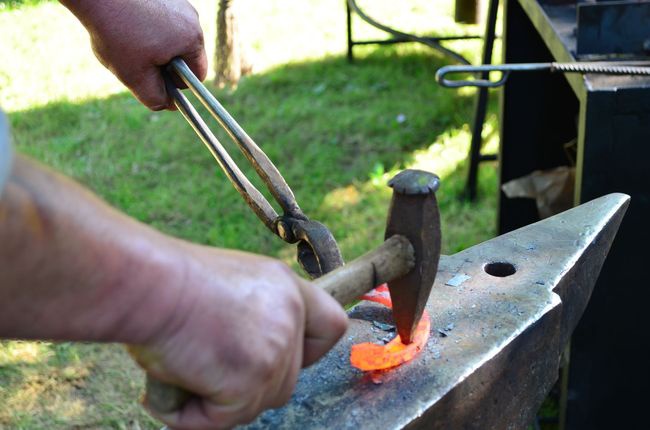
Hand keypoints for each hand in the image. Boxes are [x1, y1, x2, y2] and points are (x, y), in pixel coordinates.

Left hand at [61, 0, 207, 109]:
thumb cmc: (117, 32)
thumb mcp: (134, 76)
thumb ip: (155, 97)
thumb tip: (169, 104)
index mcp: (193, 40)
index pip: (198, 75)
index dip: (176, 84)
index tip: (153, 79)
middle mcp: (192, 18)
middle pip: (185, 55)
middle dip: (164, 62)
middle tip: (137, 59)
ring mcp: (179, 2)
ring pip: (173, 36)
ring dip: (155, 43)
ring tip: (128, 38)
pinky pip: (163, 18)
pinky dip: (148, 24)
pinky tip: (127, 23)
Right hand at [130, 243, 347, 429]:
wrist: (149, 282)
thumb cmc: (168, 283)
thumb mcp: (227, 288)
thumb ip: (251, 316)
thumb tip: (242, 357)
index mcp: (285, 287)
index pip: (330, 326)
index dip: (309, 350)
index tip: (278, 356)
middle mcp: (289, 314)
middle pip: (289, 378)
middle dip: (250, 386)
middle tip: (206, 371)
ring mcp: (276, 347)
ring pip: (259, 402)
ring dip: (220, 401)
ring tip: (181, 374)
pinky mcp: (252, 378)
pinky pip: (226, 418)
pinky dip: (194, 416)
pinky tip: (170, 391)